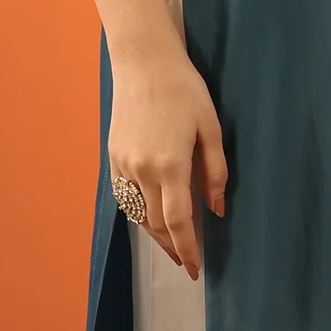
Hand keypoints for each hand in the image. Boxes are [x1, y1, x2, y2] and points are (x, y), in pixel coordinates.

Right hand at [108, 39, 228, 276]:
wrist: (143, 62)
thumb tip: (217, 208)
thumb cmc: (184, 90)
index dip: (188, 248)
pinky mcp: (113, 157)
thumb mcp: (211, 128)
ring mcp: (124, 165)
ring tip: (172, 247)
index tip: (195, 268)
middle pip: (157, 224)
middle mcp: (142, 170)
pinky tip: (152, 218)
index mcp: (170, 165)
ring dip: (155, 234)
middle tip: (188, 262)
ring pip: (139, 214)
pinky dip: (139, 213)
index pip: (178, 221)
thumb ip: (215, 172)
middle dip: (173, 247)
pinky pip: (126, 197)